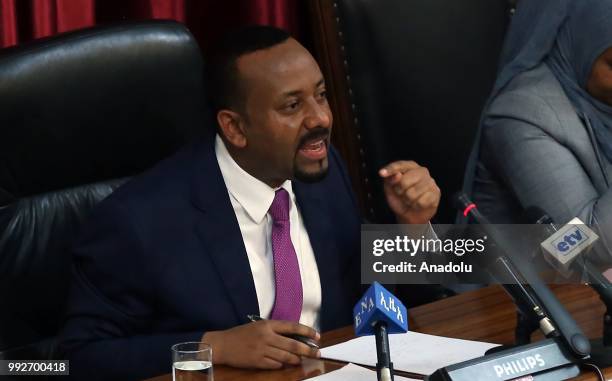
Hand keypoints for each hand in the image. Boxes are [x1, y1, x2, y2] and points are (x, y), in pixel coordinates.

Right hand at [202, 320, 320, 368]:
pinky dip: (282, 365)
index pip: (292, 327)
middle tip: (317, 353)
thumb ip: (274, 330)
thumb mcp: (258, 326)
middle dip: (308, 350)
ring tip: (300, 360)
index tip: (317, 336)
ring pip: (286, 357)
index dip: (306, 331)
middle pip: (293, 345)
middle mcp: (266, 336)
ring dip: (296, 360)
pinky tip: (284, 365)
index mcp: (267, 324)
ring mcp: (262, 350)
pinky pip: (275, 365)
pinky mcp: (258, 361)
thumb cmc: (241, 334)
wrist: (223, 344)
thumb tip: (294, 337)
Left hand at [379, 161, 440, 223]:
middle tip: (401, 194)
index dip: (391, 169)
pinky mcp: (436, 193)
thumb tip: (397, 175)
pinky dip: (415, 206)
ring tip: (409, 200)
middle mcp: (422, 171)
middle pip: (405, 180)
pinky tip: (417, 204)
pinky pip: (421, 202)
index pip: (400, 165)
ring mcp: (430, 181)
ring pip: (413, 193)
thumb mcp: (390, 188)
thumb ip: (390, 180)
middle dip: (399, 191)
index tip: (381, 174)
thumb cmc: (399, 198)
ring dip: (407, 200)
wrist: (410, 214)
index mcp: (410, 166)